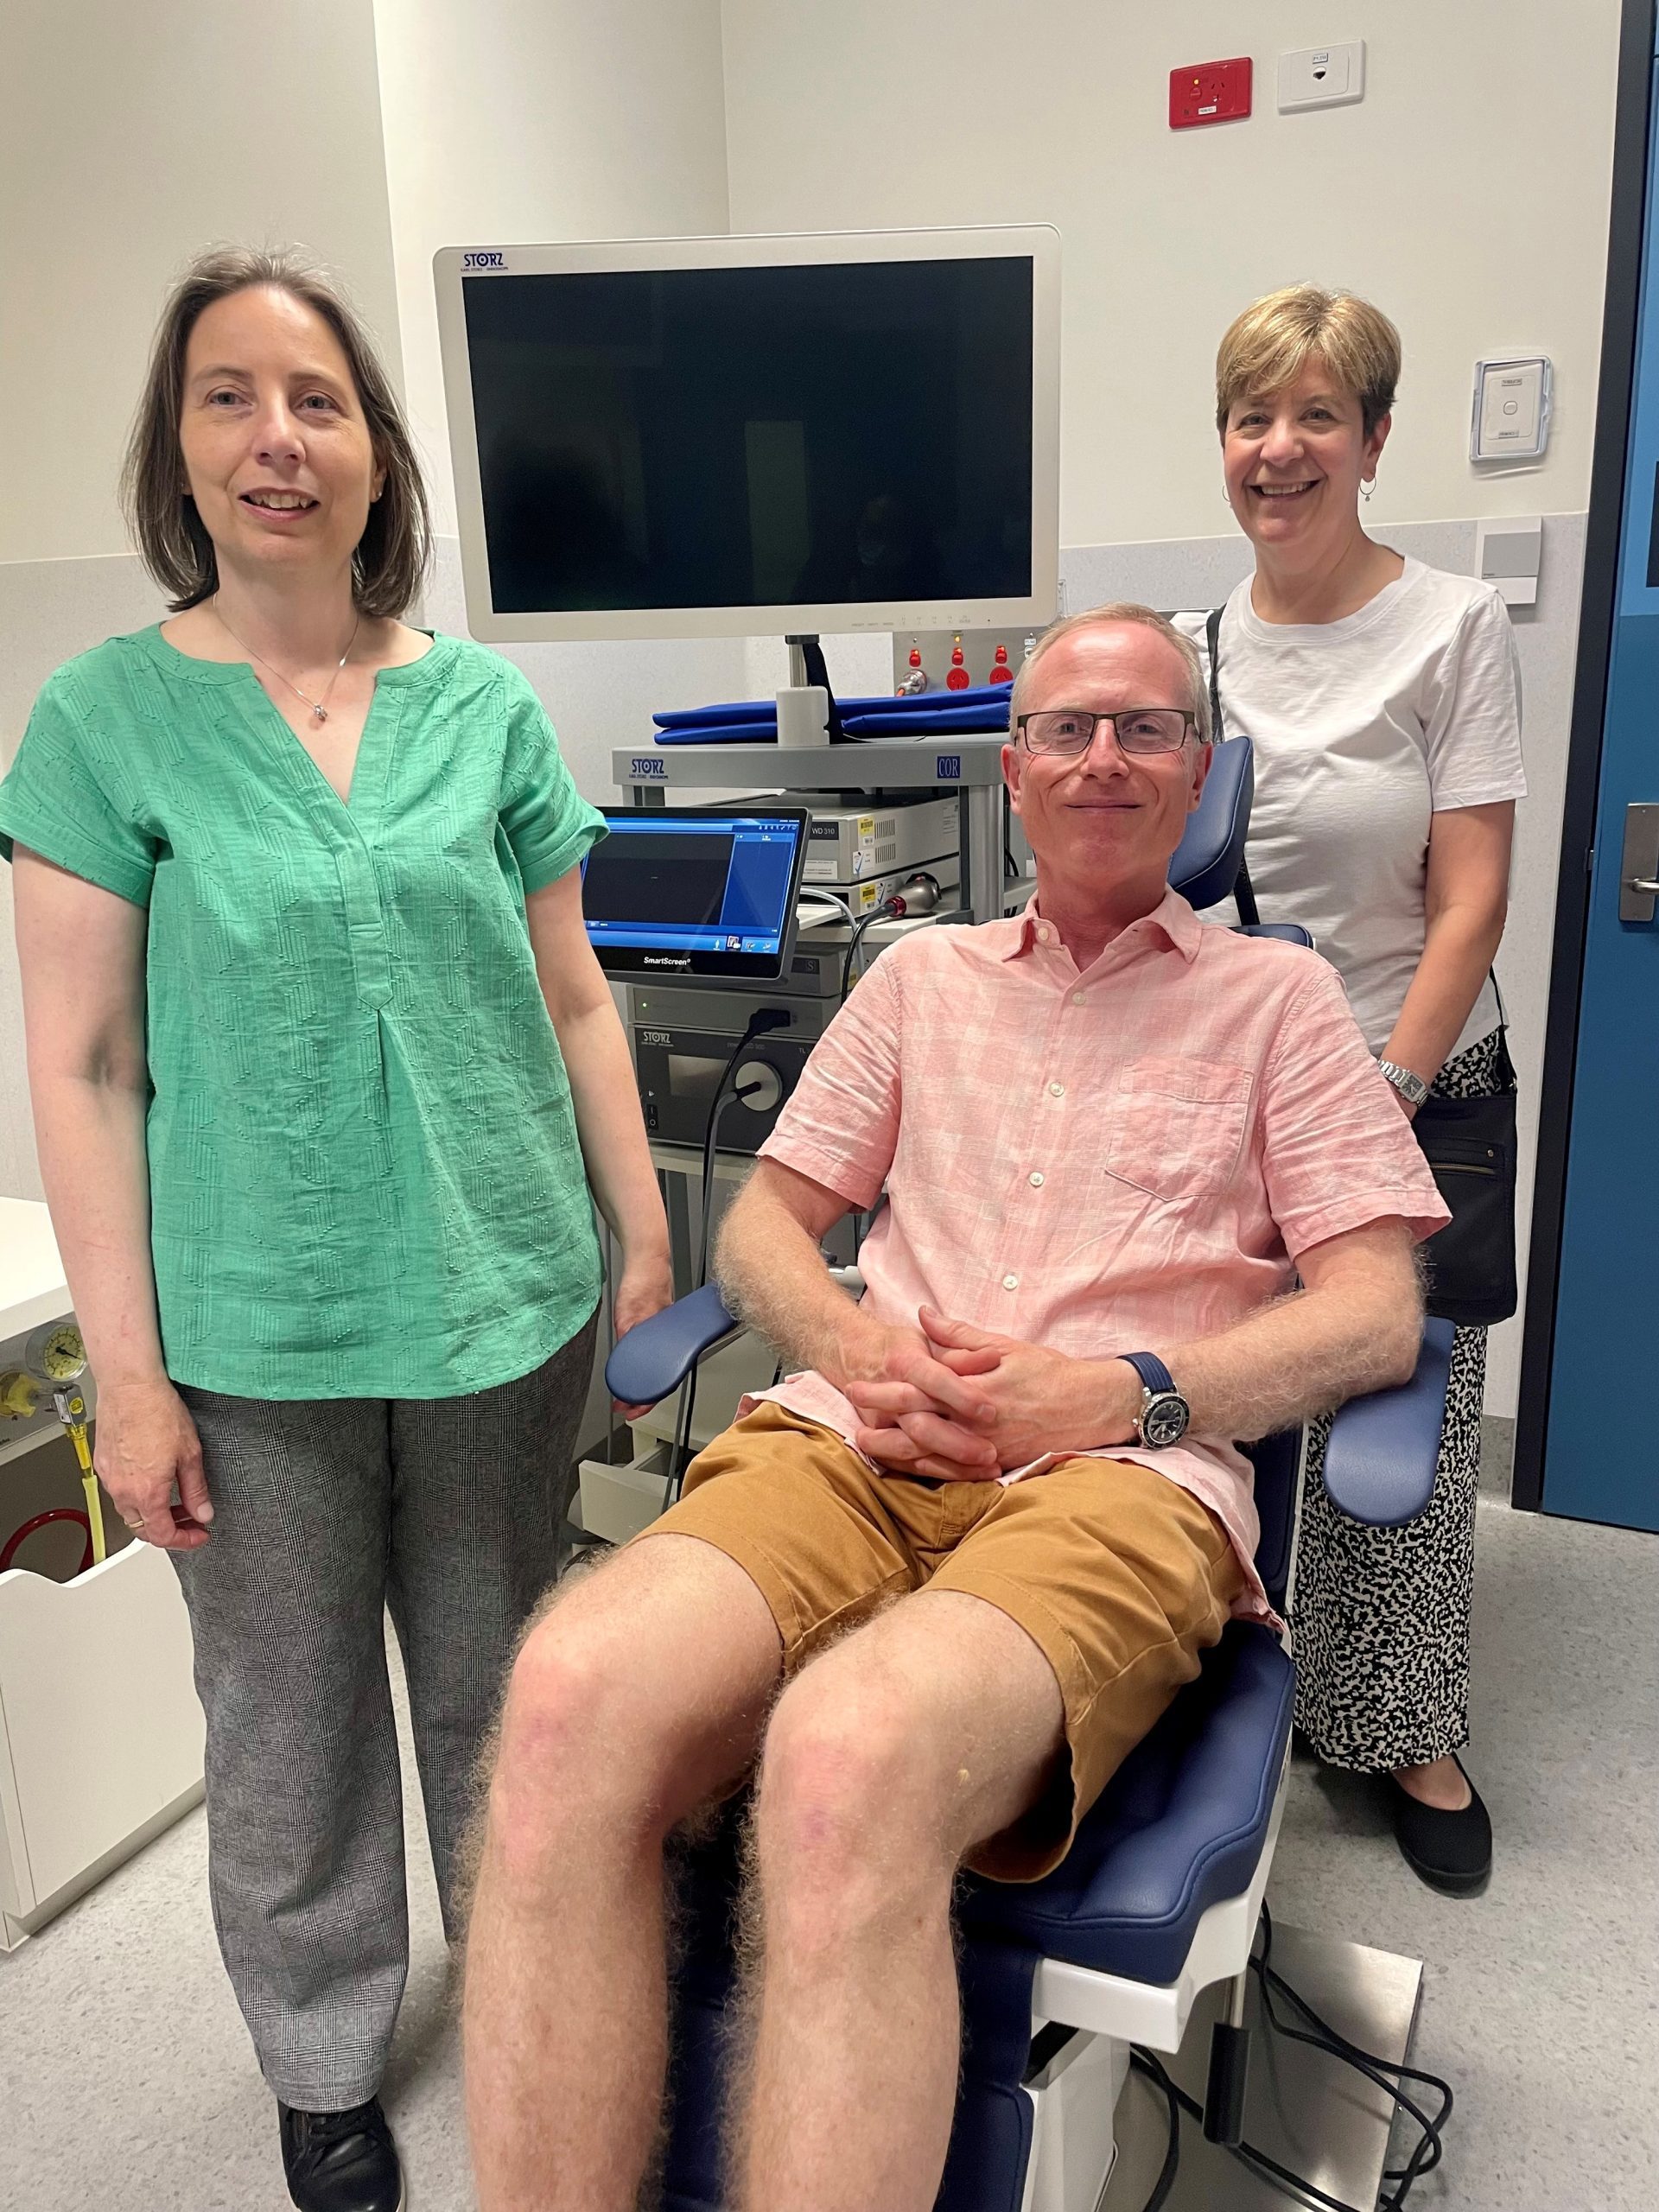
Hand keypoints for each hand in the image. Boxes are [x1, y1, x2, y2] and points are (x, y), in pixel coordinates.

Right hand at [94, 1375, 211, 1551]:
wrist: (130, 1386)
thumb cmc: (158, 1411)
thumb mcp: (190, 1454)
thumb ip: (196, 1489)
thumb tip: (203, 1512)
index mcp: (147, 1492)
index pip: (163, 1536)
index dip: (184, 1541)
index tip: (198, 1534)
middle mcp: (123, 1490)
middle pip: (143, 1529)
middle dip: (168, 1529)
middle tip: (189, 1518)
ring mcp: (109, 1478)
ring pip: (129, 1512)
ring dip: (152, 1513)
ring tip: (174, 1498)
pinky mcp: (102, 1464)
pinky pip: (118, 1492)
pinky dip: (136, 1495)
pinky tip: (152, 1479)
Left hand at [611, 1247, 676, 1418]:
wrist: (648, 1262)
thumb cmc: (645, 1282)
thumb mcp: (629, 1312)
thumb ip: (628, 1334)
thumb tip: (623, 1354)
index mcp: (668, 1342)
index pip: (660, 1383)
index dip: (645, 1402)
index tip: (632, 1411)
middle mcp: (667, 1343)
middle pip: (658, 1381)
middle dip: (641, 1399)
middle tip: (625, 1409)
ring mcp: (661, 1338)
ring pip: (654, 1370)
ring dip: (640, 1386)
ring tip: (625, 1397)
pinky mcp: (654, 1331)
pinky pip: (650, 1357)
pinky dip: (640, 1369)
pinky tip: (632, 1372)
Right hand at [837, 1317, 1002, 1479]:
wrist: (857, 1357)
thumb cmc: (904, 1348)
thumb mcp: (932, 1341)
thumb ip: (962, 1351)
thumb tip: (995, 1357)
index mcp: (903, 1362)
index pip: (933, 1381)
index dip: (961, 1396)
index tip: (991, 1411)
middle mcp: (887, 1394)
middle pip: (919, 1424)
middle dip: (956, 1442)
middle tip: (991, 1452)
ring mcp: (879, 1422)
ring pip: (911, 1450)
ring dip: (951, 1465)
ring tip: (988, 1468)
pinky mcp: (878, 1442)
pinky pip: (907, 1466)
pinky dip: (939, 1473)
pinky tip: (971, 1475)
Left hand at [853, 1309, 1139, 1478]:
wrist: (1093, 1409)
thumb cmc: (1051, 1374)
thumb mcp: (1005, 1346)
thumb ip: (959, 1335)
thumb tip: (923, 1315)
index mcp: (977, 1389)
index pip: (922, 1387)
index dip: (887, 1384)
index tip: (859, 1377)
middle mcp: (977, 1423)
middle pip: (917, 1421)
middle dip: (881, 1414)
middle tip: (851, 1407)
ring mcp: (985, 1448)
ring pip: (929, 1452)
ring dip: (893, 1447)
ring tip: (864, 1440)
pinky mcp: (994, 1467)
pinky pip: (951, 1473)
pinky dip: (923, 1469)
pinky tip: (902, 1465)